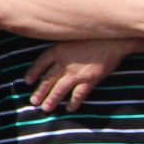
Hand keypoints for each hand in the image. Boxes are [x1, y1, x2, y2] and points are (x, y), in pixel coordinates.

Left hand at [25, 38, 140, 111]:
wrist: (115, 39)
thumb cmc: (95, 34)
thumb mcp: (73, 35)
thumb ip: (63, 46)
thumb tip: (56, 56)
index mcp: (58, 50)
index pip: (40, 63)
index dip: (33, 73)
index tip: (28, 81)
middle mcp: (64, 63)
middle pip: (47, 80)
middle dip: (39, 92)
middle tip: (34, 102)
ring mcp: (76, 73)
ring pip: (60, 89)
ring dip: (52, 100)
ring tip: (46, 109)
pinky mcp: (90, 79)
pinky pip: (78, 94)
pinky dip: (73, 102)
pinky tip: (70, 108)